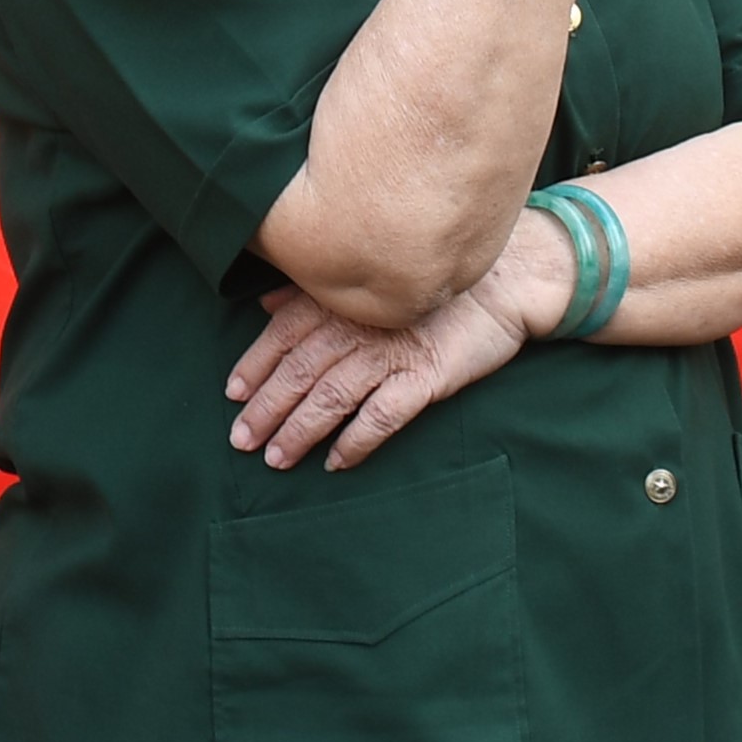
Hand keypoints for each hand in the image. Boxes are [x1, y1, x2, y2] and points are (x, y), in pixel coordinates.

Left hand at [226, 276, 526, 470]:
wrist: (508, 281)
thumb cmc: (436, 283)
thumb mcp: (373, 279)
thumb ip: (317, 294)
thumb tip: (267, 304)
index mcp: (344, 299)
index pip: (285, 333)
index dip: (256, 364)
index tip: (232, 392)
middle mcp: (361, 325)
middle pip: (301, 370)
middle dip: (267, 407)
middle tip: (241, 439)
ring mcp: (392, 352)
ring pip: (332, 396)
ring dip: (300, 429)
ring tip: (277, 458)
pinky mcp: (425, 377)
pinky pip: (383, 415)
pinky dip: (356, 440)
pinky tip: (337, 462)